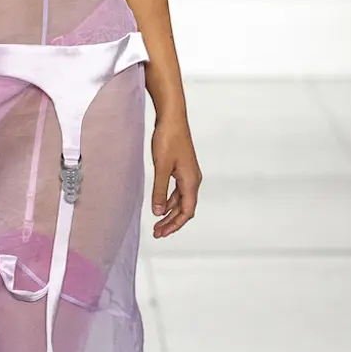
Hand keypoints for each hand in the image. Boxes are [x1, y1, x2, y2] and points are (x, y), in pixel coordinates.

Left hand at [150, 114, 201, 236]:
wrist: (172, 118)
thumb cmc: (168, 139)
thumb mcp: (161, 168)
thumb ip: (160, 191)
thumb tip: (158, 212)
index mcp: (191, 182)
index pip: (186, 211)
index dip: (174, 225)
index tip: (161, 233)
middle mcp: (193, 180)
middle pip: (185, 208)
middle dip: (171, 222)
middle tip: (157, 232)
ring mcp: (189, 174)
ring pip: (181, 200)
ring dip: (169, 212)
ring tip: (157, 222)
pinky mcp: (183, 168)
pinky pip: (178, 190)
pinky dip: (169, 199)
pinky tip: (160, 203)